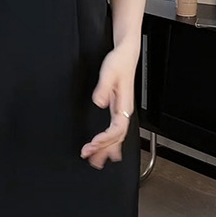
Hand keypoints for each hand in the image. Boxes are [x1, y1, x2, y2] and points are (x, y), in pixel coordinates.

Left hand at [80, 44, 135, 169]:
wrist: (126, 55)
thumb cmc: (119, 62)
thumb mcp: (108, 72)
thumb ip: (103, 88)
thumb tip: (98, 102)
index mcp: (124, 104)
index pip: (117, 129)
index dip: (106, 139)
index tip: (93, 144)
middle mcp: (125, 111)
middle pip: (117, 137)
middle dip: (103, 149)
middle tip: (88, 157)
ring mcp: (122, 111)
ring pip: (117, 137)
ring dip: (107, 150)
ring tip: (96, 162)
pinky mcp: (119, 109)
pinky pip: (116, 131)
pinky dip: (111, 143)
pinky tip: (107, 151)